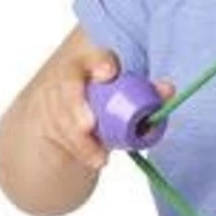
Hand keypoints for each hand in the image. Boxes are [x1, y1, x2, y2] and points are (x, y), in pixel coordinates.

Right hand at [34, 36, 173, 175]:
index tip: (109, 73)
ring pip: (62, 116)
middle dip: (75, 105)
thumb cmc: (110, 100)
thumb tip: (168, 89)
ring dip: (81, 140)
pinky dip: (79, 149)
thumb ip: (149, 92)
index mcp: (93, 60)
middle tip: (88, 125)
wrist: (80, 119)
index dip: (99, 63)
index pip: (92, 56)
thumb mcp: (129, 95)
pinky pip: (59, 135)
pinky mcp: (46, 118)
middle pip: (67, 85)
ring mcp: (54, 96)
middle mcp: (70, 74)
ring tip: (100, 158)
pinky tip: (95, 159)